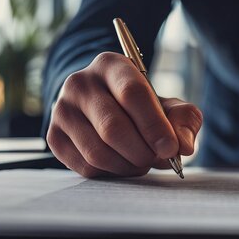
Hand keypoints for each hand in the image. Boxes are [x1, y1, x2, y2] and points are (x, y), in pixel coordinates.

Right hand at [47, 52, 202, 177]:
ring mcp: (62, 110)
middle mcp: (80, 83)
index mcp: (111, 65)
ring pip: (98, 152)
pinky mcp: (54, 137)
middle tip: (157, 159)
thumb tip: (183, 146)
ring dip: (128, 166)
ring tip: (141, 161)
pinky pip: (85, 167)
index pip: (132, 94)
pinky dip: (110, 173)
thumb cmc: (143, 108)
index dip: (154, 126)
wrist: (106, 108)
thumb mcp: (169, 106)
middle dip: (142, 152)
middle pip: (113, 127)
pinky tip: (121, 163)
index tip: (171, 148)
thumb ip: (184, 121)